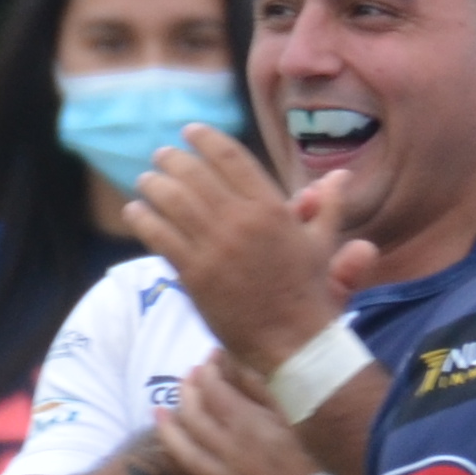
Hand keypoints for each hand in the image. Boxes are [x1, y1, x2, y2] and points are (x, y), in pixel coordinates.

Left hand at [126, 123, 352, 368]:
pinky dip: (142, 218)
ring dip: (153, 185)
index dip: (206, 139)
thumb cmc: (308, 292)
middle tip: (162, 157)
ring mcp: (215, 247)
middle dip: (172, 159)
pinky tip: (136, 211)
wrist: (292, 342)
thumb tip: (339, 175)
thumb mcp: (322, 244)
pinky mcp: (194, 273)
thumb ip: (327, 206)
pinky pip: (159, 235)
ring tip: (146, 181)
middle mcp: (241, 221)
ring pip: (171, 200)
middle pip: (194, 173)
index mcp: (272, 208)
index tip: (190, 132)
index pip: (231, 157)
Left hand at [151, 354, 324, 474]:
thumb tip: (240, 364)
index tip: (211, 358)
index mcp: (248, 424)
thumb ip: (266, 389)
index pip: (215, 390)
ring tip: (158, 413)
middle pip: (196, 417)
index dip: (209, 369)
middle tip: (188, 377)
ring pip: (187, 453)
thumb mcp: (298, 415)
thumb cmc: (324, 459)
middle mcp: (230, 450)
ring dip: (169, 431)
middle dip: (188, 392)